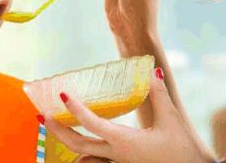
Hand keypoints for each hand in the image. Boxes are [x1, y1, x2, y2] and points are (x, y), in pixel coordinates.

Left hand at [42, 68, 203, 162]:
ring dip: (67, 142)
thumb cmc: (181, 150)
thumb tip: (153, 70)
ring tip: (54, 125)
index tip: (63, 94)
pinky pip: (96, 160)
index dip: (76, 109)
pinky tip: (78, 141)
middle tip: (43, 114)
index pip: (92, 124)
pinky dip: (83, 151)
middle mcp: (117, 154)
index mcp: (125, 141)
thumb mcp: (171, 119)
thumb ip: (159, 94)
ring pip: (84, 156)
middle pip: (77, 145)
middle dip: (57, 130)